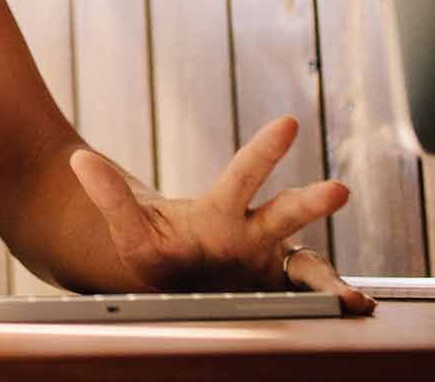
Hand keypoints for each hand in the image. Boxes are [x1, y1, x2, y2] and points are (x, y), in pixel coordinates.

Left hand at [67, 116, 374, 316]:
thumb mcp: (128, 227)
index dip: (263, 151)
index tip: (288, 123)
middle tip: (339, 189)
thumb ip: (110, 196)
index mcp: (221, 213)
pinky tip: (356, 312)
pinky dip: (331, 304)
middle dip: (311, 203)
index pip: (242, 176)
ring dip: (330, 279)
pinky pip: (309, 298)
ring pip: (307, 264)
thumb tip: (78, 160)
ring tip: (354, 300)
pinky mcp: (278, 293)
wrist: (170, 279)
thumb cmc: (156, 250)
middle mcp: (254, 233)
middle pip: (286, 214)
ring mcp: (269, 265)